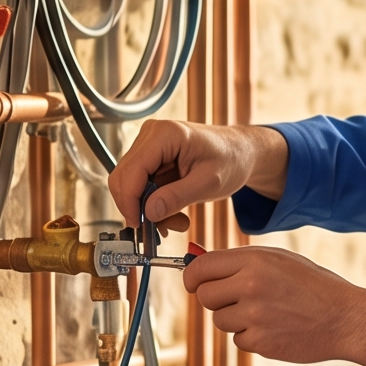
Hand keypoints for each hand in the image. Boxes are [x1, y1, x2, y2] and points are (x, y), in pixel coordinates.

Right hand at [107, 120, 288, 227]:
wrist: (241, 152)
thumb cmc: (232, 160)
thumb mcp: (209, 183)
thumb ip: (177, 197)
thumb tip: (148, 213)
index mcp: (165, 134)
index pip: (132, 171)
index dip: (130, 202)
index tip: (139, 227)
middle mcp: (150, 135)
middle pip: (124, 179)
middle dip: (139, 209)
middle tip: (160, 231)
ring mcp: (148, 146)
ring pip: (130, 187)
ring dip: (149, 211)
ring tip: (179, 222)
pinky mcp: (150, 158)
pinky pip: (140, 188)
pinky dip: (153, 205)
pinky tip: (174, 215)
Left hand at [182, 246, 365, 365]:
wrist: (346, 318)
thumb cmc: (316, 286)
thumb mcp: (280, 259)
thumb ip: (242, 260)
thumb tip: (200, 262)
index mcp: (254, 261)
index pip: (201, 267)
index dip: (192, 276)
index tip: (193, 282)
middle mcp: (250, 286)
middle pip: (204, 296)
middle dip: (215, 299)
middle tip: (237, 299)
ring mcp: (254, 316)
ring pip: (219, 320)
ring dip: (235, 319)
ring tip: (266, 313)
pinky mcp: (259, 342)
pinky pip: (238, 340)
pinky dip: (252, 336)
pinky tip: (275, 327)